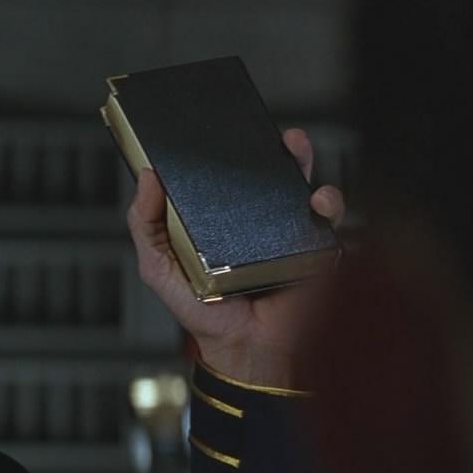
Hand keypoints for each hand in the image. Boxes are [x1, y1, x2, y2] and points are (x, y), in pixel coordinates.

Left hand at [125, 128, 344, 387]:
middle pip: (264, 172)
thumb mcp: (158, 267)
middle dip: (268, 144)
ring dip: (300, 161)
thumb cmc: (201, 311)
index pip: (220, 176)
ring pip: (298, 184)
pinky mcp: (313, 248)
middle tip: (263, 126)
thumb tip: (146, 176)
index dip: (220, 149)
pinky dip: (326, 203)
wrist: (244, 350)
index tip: (215, 122)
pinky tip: (315, 202)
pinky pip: (327, 217)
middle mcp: (253, 220)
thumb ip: (146, 225)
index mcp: (215, 220)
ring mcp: (285, 231)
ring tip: (293, 146)